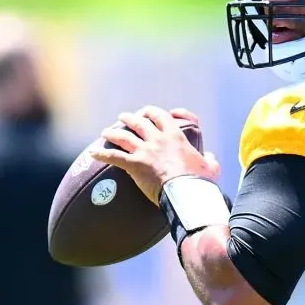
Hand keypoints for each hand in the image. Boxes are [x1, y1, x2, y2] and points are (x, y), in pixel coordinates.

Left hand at [90, 106, 218, 203]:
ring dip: (113, 131)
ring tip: (106, 131)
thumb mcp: (211, 167)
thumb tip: (211, 157)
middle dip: (130, 118)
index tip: (150, 112)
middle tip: (124, 117)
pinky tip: (92, 153)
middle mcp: (158, 139)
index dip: (154, 112)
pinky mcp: (134, 164)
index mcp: (176, 136)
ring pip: (124, 135)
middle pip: (140, 121)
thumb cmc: (200, 180)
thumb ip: (210, 159)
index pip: (162, 116)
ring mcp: (145, 150)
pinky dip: (101, 154)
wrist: (187, 192)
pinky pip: (113, 156)